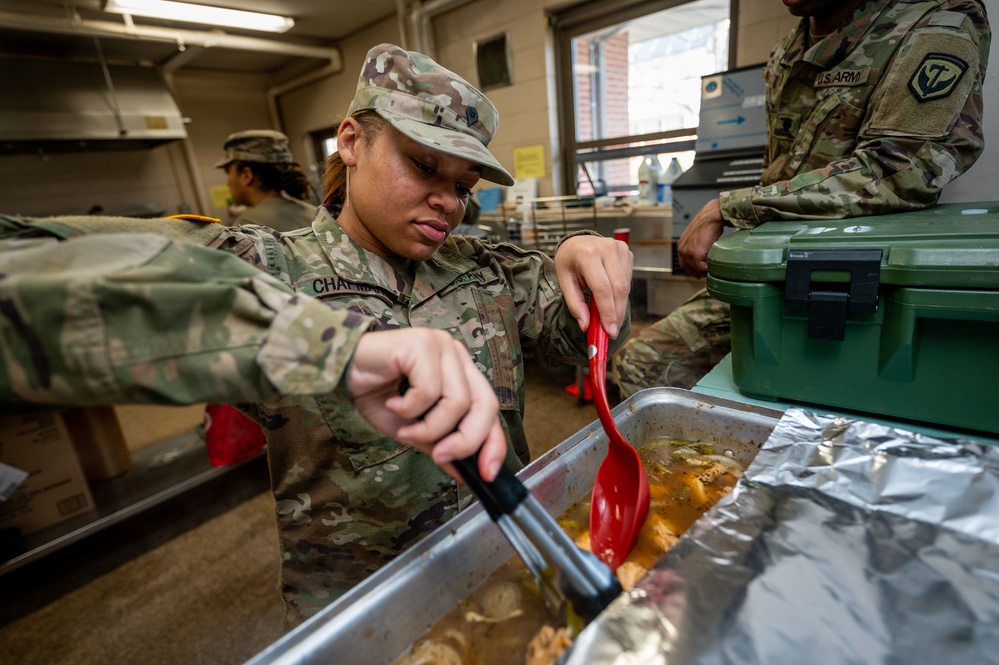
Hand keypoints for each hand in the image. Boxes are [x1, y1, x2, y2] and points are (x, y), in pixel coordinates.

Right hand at [347, 328, 506, 481]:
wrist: (342, 371)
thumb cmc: (377, 394)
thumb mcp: (414, 428)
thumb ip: (440, 443)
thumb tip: (465, 471)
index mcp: (461, 372)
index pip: (490, 408)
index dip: (493, 443)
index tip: (486, 473)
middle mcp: (456, 355)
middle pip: (485, 404)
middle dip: (466, 440)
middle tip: (440, 456)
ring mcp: (441, 346)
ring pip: (456, 402)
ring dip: (429, 428)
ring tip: (405, 429)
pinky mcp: (421, 344)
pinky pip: (428, 391)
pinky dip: (409, 409)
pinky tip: (392, 403)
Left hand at [555, 235, 632, 337]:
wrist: (577, 241)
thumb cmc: (569, 261)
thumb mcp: (564, 281)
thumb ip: (575, 304)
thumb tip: (586, 326)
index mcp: (587, 254)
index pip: (602, 288)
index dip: (608, 312)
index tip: (609, 331)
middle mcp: (606, 248)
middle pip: (618, 288)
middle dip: (617, 313)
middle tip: (613, 331)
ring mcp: (618, 248)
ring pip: (625, 286)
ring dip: (620, 306)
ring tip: (611, 318)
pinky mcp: (626, 252)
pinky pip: (628, 279)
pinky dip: (621, 294)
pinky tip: (612, 297)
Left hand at [677, 198, 727, 277]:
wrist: (712, 216)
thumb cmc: (708, 224)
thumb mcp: (697, 237)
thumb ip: (695, 247)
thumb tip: (702, 256)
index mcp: (680, 245)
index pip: (684, 264)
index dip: (692, 270)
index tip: (698, 275)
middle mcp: (681, 249)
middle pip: (691, 267)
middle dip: (700, 268)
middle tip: (710, 266)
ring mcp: (687, 252)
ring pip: (698, 267)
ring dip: (706, 264)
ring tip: (713, 255)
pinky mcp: (695, 254)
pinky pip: (703, 267)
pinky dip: (710, 264)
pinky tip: (714, 255)